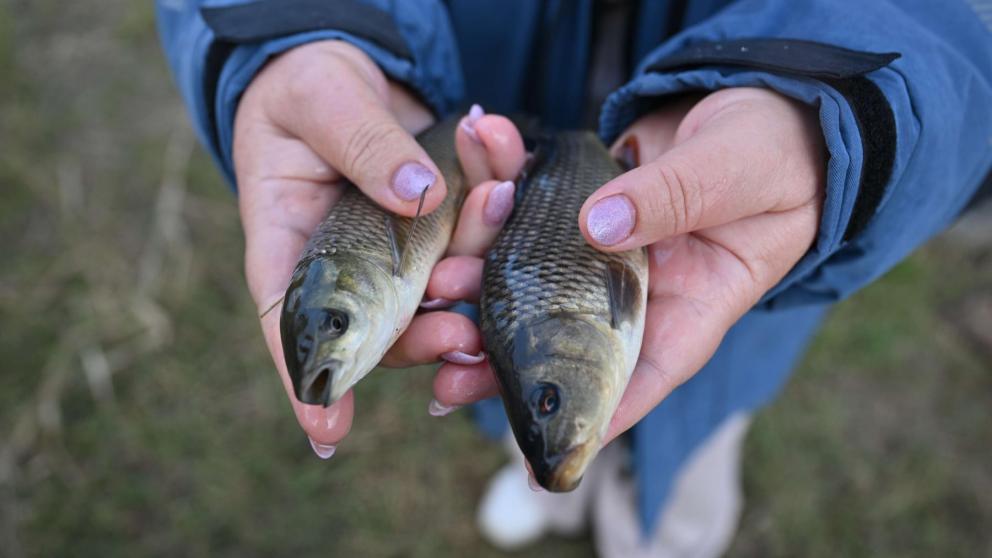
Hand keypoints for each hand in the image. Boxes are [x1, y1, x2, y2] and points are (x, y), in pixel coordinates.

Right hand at [233, 40, 524, 455]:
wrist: (348, 67)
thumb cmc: (307, 85)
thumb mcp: (319, 99)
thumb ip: (362, 143)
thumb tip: (420, 197)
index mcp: (292, 245)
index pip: (291, 323)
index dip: (309, 379)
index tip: (329, 431)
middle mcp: (352, 264)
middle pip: (389, 323)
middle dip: (430, 330)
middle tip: (465, 318)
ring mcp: (404, 248)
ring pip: (448, 279)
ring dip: (479, 252)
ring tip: (497, 194)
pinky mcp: (447, 222)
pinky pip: (481, 227)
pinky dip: (497, 193)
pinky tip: (501, 151)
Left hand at [430, 88, 825, 448]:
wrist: (762, 96)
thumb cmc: (776, 151)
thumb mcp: (738, 174)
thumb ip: (675, 198)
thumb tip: (599, 227)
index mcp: (689, 307)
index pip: (638, 377)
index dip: (585, 416)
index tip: (533, 448)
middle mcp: (638, 289)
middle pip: (564, 335)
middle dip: (504, 353)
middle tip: (448, 363)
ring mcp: (604, 247)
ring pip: (534, 269)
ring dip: (486, 266)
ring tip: (442, 275)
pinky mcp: (581, 200)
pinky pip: (533, 195)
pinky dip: (503, 175)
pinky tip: (477, 149)